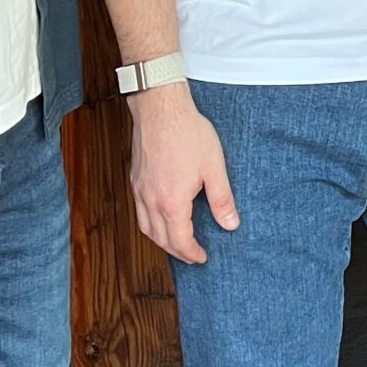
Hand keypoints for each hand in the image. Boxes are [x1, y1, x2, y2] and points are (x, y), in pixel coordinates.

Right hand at [128, 86, 238, 264]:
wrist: (161, 108)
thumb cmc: (187, 133)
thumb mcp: (214, 167)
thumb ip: (222, 199)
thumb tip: (230, 224)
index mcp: (171, 202)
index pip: (180, 240)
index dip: (192, 253)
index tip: (202, 258)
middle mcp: (150, 200)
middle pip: (160, 238)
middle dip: (177, 251)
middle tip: (192, 255)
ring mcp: (139, 190)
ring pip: (146, 227)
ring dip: (161, 240)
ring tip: (176, 242)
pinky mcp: (135, 178)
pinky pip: (139, 211)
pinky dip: (150, 223)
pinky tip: (160, 216)